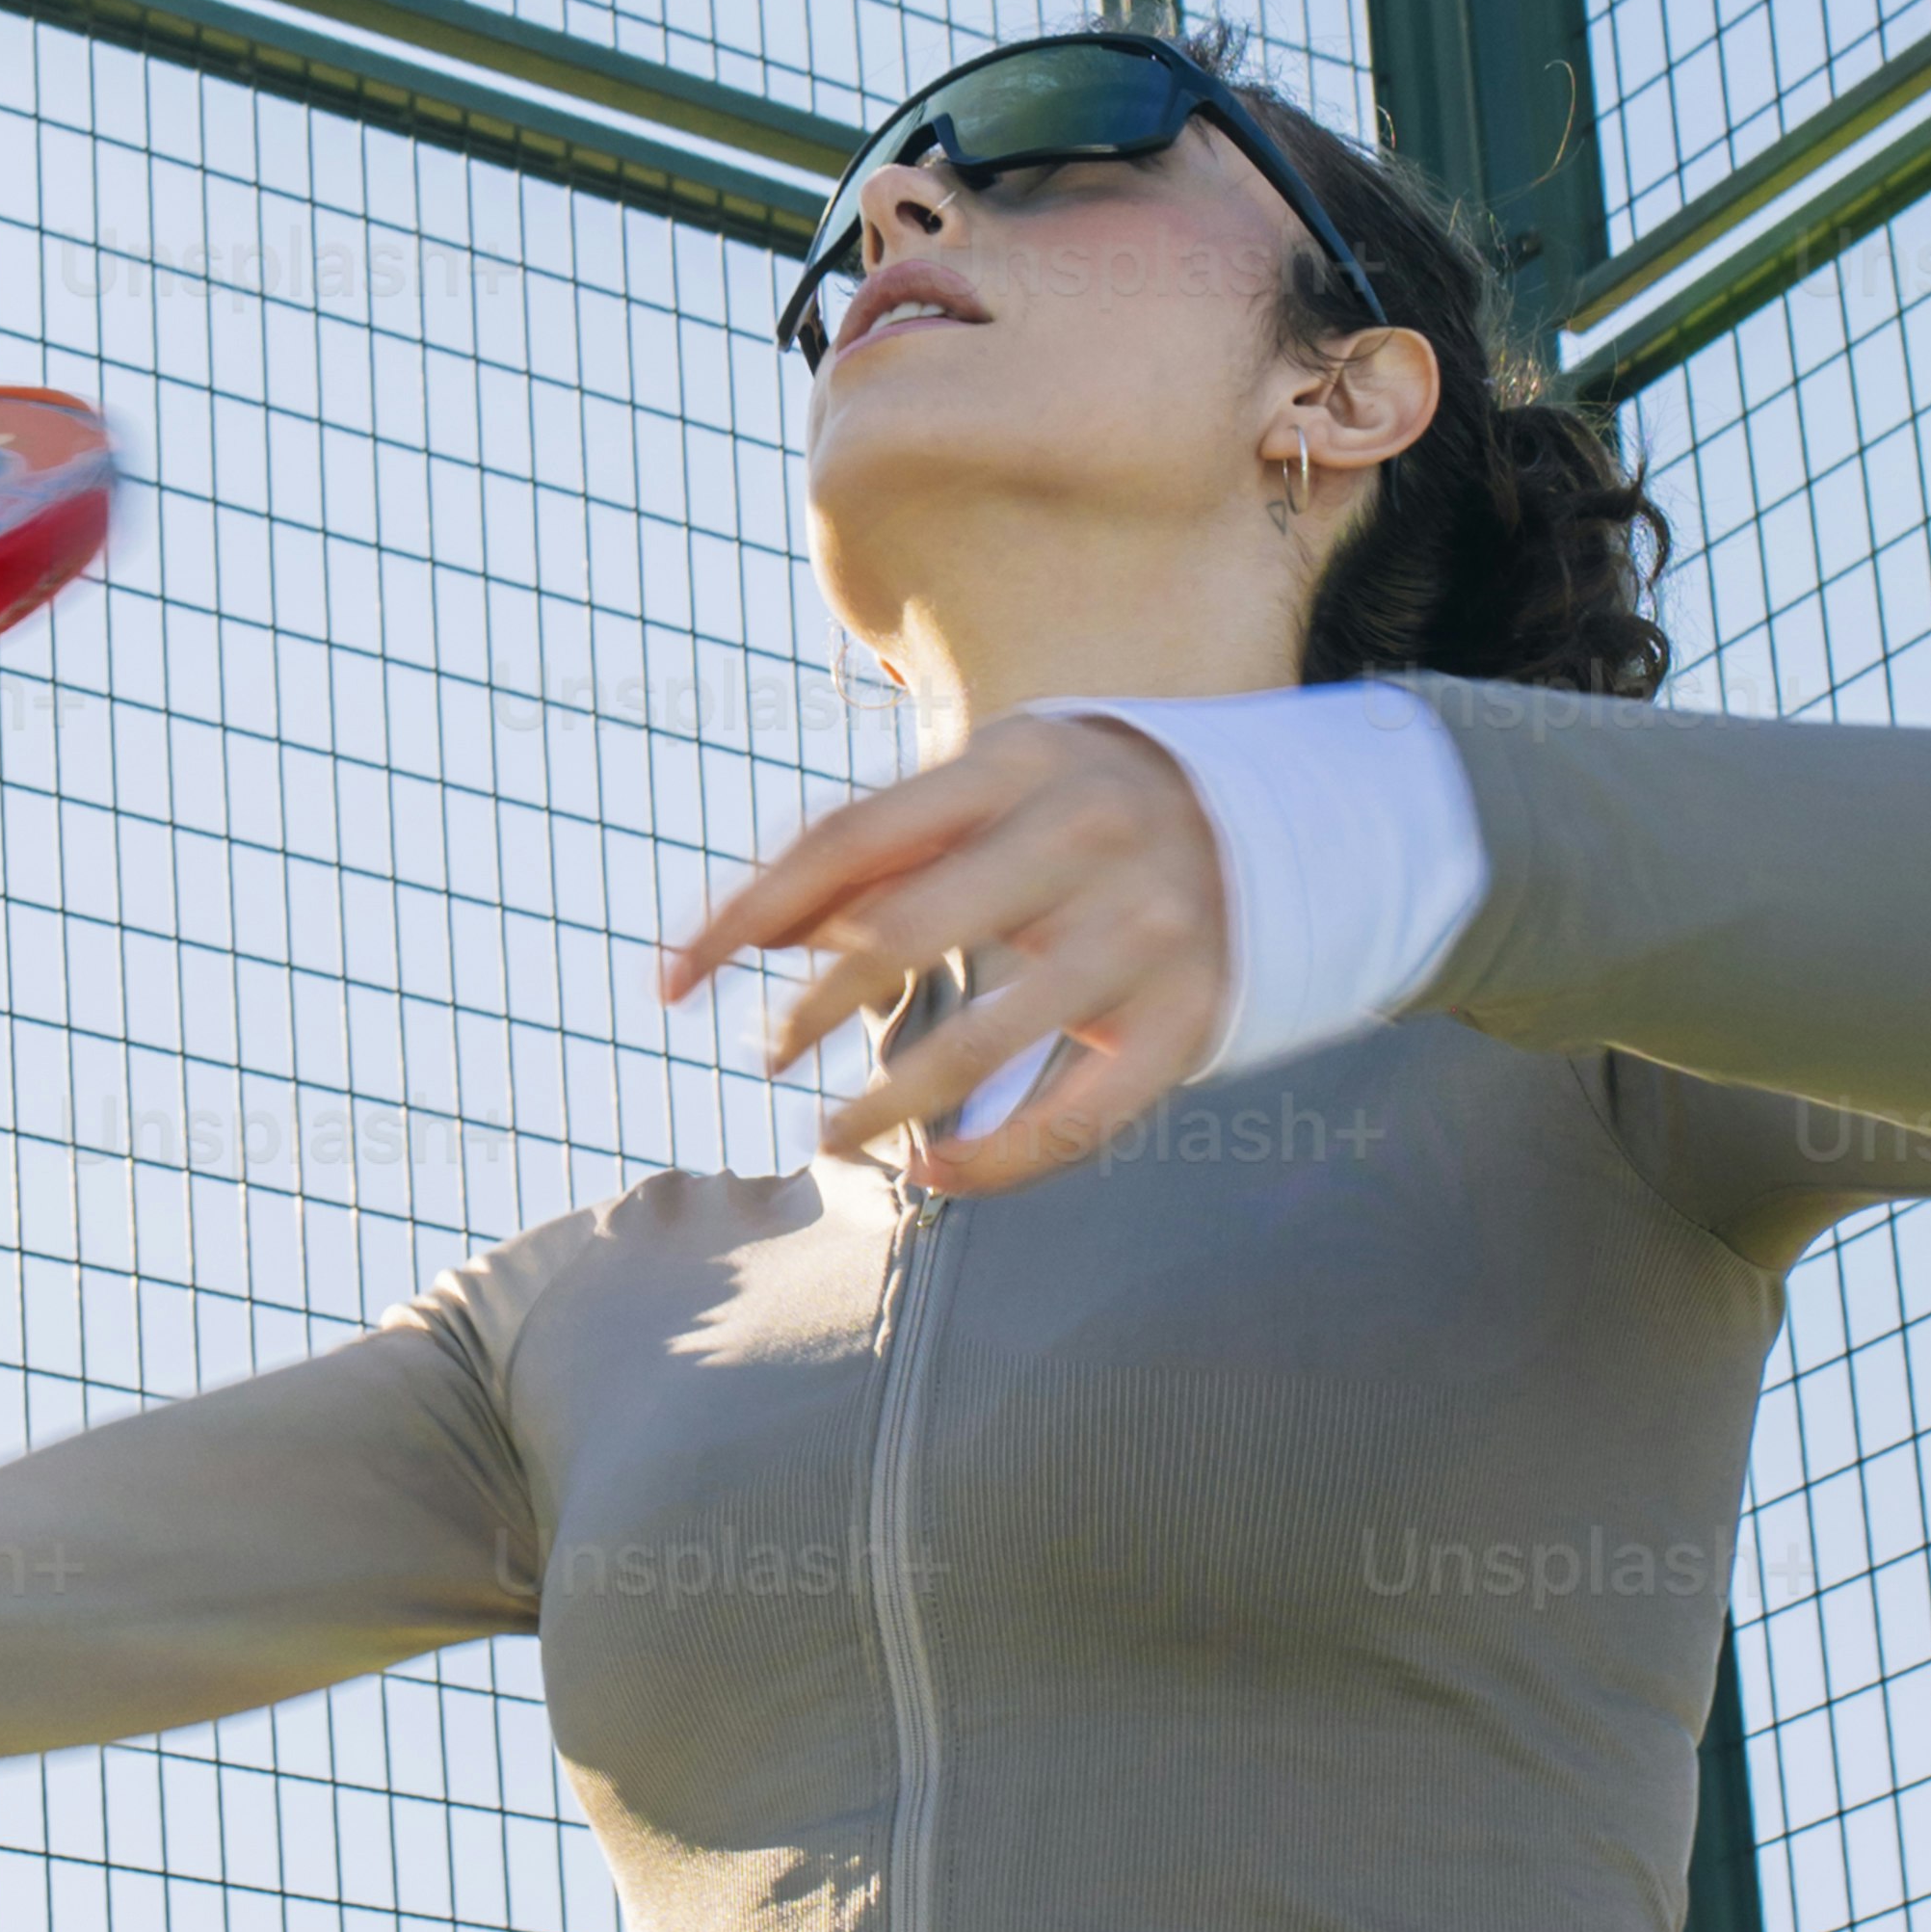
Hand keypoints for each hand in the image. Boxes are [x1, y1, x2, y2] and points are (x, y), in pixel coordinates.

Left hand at [660, 715, 1237, 1193]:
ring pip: (987, 1040)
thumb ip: (880, 848)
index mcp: (1015, 760)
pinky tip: (930, 1171)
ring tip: (830, 1132)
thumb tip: (756, 928)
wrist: (1259, 819)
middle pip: (906, 931)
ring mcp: (1144, 929)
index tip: (671, 981)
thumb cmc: (1069, 811)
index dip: (747, 912)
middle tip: (768, 1054)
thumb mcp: (984, 791)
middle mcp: (1084, 834)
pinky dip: (994, 1162)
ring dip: (889, 1100)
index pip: (846, 837)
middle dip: (814, 1010)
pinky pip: (1079, 1118)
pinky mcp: (1189, 1019)